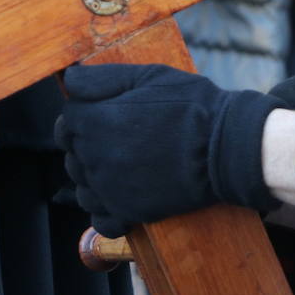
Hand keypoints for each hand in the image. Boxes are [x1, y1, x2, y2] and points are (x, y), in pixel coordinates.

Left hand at [55, 63, 282, 236]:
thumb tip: (69, 79)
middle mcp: (95, 157)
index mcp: (95, 121)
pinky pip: (99, 219)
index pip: (67, 120)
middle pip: (72, 153)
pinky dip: (106, 209)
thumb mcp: (147, 76)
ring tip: (123, 163)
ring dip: (94, 176)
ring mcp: (110, 188)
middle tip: (120, 136)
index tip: (103, 113)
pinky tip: (123, 193)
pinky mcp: (128, 212)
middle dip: (88, 144)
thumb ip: (100, 77)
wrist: (226, 147)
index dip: (83, 114)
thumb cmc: (190, 105)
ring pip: (82, 186)